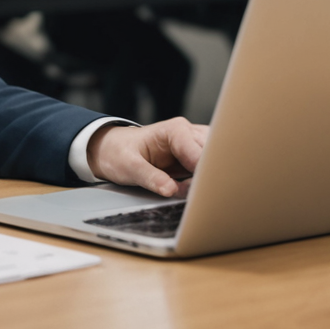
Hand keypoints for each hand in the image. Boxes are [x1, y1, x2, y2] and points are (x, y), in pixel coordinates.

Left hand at [85, 118, 208, 196]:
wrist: (113, 149)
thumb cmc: (119, 153)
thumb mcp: (129, 167)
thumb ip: (150, 177)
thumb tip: (170, 190)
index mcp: (175, 131)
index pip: (200, 153)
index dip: (203, 174)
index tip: (202, 193)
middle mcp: (189, 133)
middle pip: (213, 156)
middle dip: (210, 177)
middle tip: (201, 198)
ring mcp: (194, 144)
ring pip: (216, 161)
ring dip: (208, 179)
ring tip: (194, 194)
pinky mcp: (195, 155)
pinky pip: (209, 168)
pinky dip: (204, 181)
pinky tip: (193, 190)